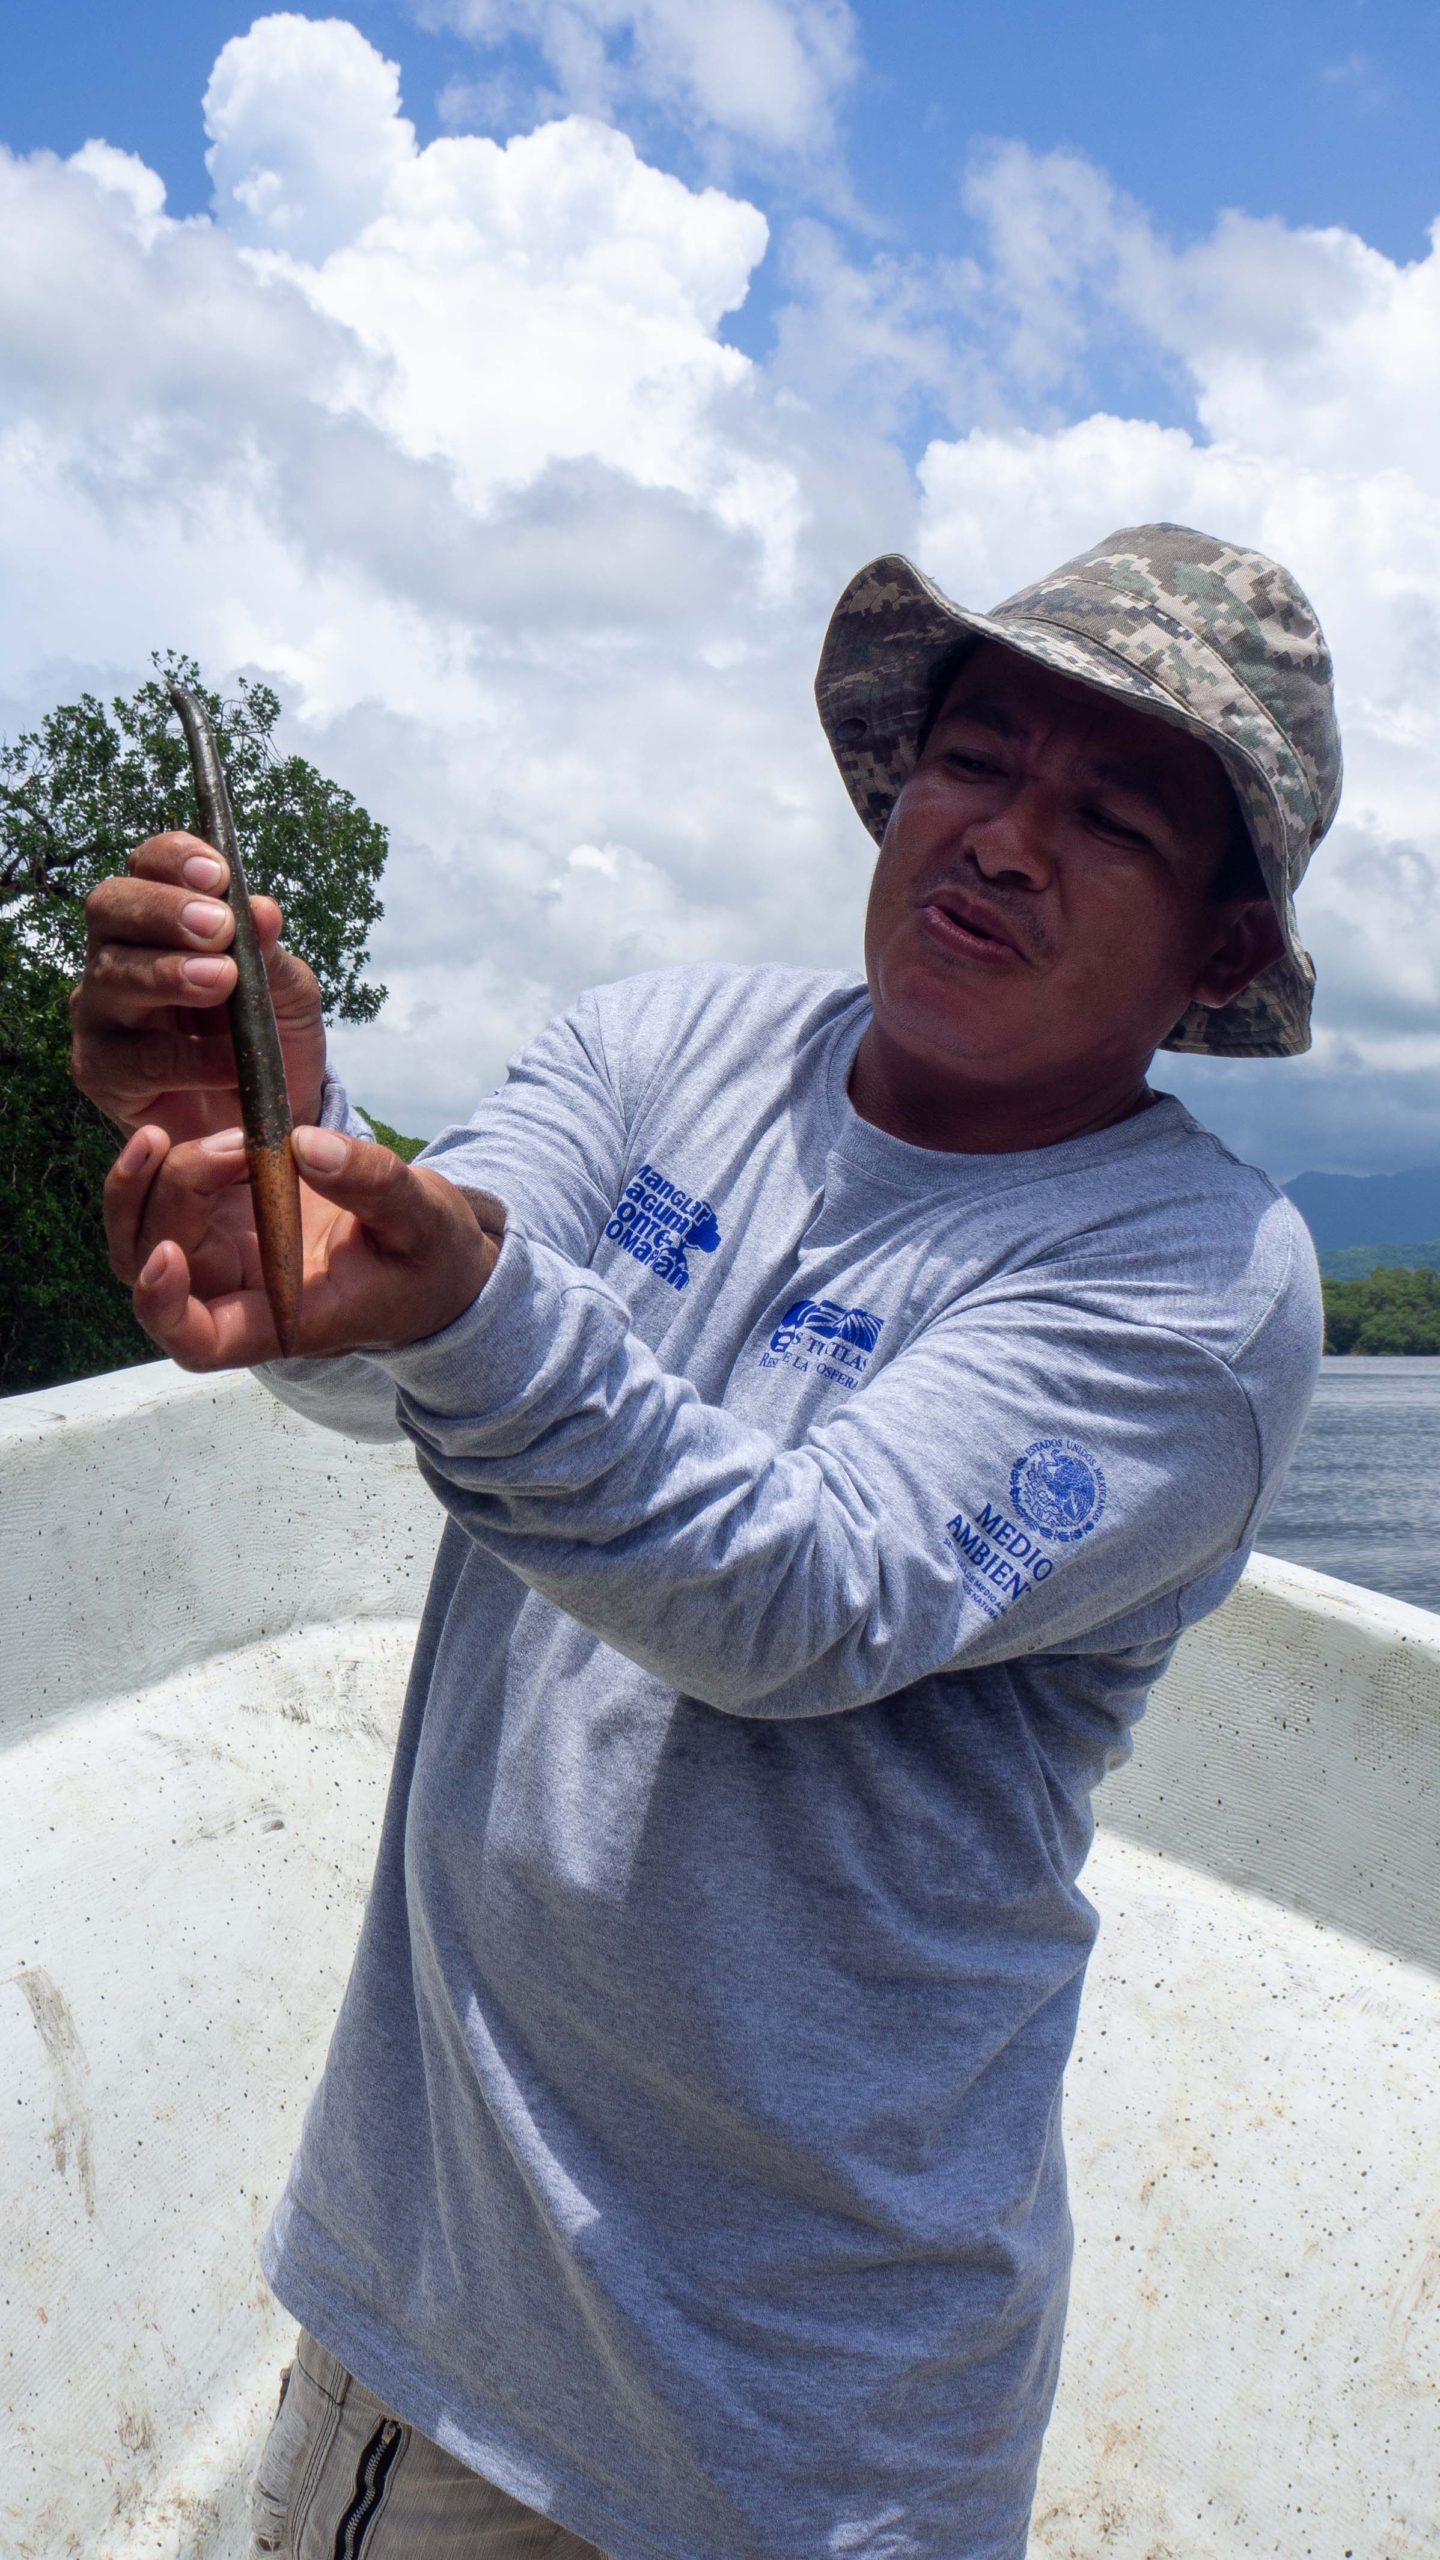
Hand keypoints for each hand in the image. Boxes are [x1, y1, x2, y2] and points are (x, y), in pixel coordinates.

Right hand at [70, 831, 327, 1143]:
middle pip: (110, 907)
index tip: (219, 874)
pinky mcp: (102, 1072)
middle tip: (219, 927)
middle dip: (164, 911)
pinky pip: (135, 1059)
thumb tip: (263, 909)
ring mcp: (102, 1012)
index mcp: (160, 919)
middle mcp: (118, 954)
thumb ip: (270, 954)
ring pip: (112, 976)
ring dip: (168, 974)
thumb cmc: (269, 1038)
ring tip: (221, 980)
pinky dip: (188, 1057)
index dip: (175, 860)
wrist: (270, 1119)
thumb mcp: (287, 993)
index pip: (148, 866)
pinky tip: (230, 1061)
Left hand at [104, 1122, 502, 1368]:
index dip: (166, 1307)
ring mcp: (227, 1256)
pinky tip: (180, 1130)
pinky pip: (164, 1199)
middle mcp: (241, 1295)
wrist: (432, 1254)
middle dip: (173, 1199)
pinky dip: (159, 1166)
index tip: (164, 1255)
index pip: (201, 1341)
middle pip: (156, 1270)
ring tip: (168, 1134)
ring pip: (143, 1234)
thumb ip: (373, 1184)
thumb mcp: (425, 1218)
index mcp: (286, 1318)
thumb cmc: (431, 1256)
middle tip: (235, 1144)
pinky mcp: (224, 1218)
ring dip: (140, 1185)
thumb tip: (307, 1144)